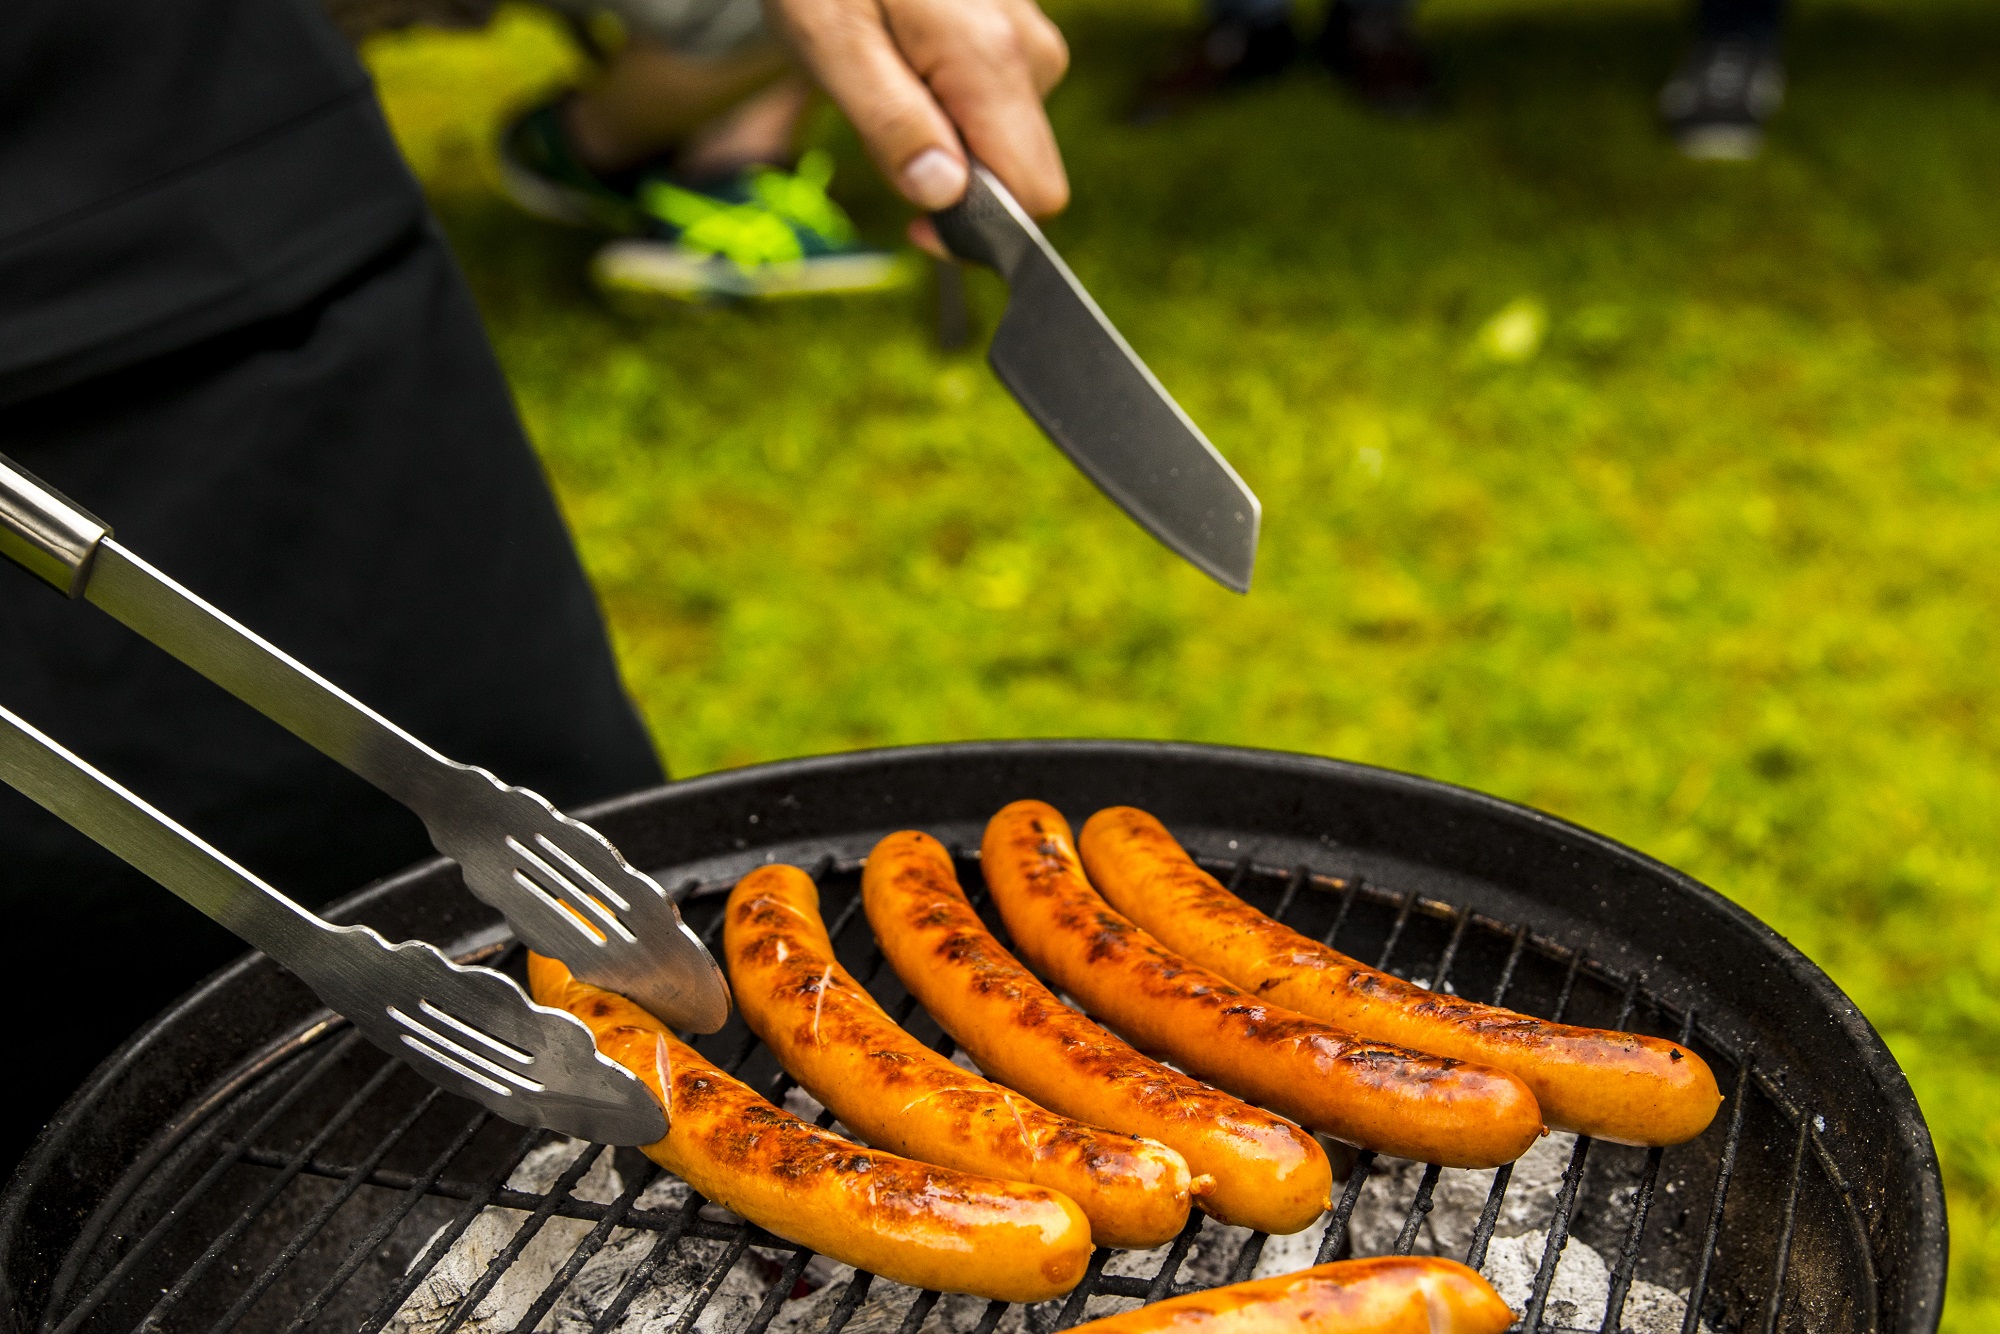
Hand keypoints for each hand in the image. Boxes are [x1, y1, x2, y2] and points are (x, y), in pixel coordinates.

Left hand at [763, 0, 1069, 243]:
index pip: (1033, 193)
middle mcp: (1031, 50)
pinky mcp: (1017, 30)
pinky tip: (906, 57)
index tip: (915, 225)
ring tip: (884, 74)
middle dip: (957, 182)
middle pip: (1024, 171)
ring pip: (1007, 138)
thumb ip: (890, 124)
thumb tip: (943, 195)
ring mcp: (1030, 36)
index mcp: (991, 59)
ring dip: (947, 137)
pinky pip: (999, 101)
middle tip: (881, 130)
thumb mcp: (831, 45)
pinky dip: (952, 104)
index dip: (977, 228)